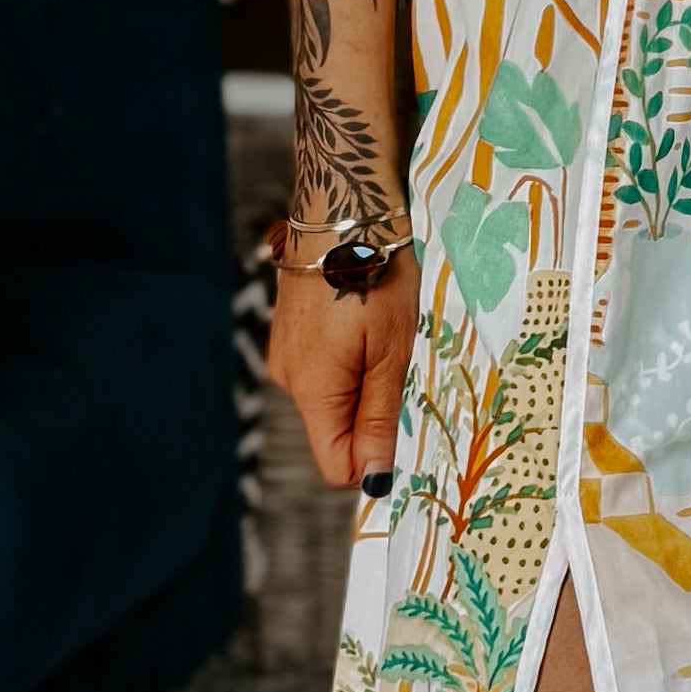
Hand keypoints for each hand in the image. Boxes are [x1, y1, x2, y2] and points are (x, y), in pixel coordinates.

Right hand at [268, 255, 417, 494]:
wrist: (342, 210)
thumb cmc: (374, 278)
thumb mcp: (391, 355)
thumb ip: (378, 421)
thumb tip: (373, 481)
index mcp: (312, 393)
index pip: (336, 465)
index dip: (373, 460)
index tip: (404, 422)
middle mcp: (289, 379)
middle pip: (336, 429)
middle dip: (372, 411)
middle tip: (396, 357)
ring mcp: (286, 352)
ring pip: (333, 395)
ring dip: (362, 377)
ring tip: (380, 328)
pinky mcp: (291, 330)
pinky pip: (324, 365)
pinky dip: (348, 354)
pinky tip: (362, 316)